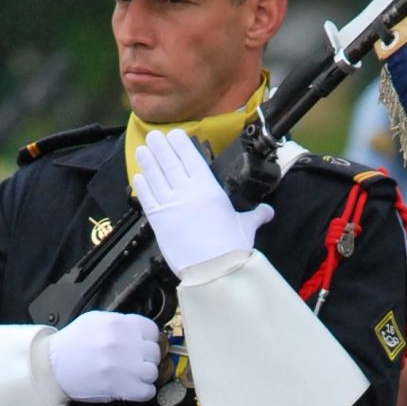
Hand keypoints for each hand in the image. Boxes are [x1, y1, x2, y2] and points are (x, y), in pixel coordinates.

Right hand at [47, 310, 161, 404]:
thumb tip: (141, 332)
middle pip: (154, 352)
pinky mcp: (119, 386)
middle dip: (146, 359)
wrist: (51, 366)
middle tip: (134, 363)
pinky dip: (142, 393)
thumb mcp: (95, 321)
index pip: (152, 330)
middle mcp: (122, 342)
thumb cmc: (72, 344)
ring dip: (144, 377)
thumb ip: (119, 323)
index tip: (141, 347)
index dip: (148, 340)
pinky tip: (131, 389)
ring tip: (131, 377)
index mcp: (117, 323)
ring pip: (152, 372)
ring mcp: (122, 365)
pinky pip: (147, 392)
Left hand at [133, 128, 273, 275]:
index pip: (191, 159)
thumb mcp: (246, 227)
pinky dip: (142, 187)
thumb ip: (255, 216)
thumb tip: (268, 212)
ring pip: (155, 177)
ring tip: (142, 150)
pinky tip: (138, 178)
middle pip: (170, 163)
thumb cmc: (232, 248)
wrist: (214, 270)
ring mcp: (171, 205)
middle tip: (154, 136)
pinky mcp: (159, 221)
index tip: (174, 135)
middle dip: (161, 148)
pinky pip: (147, 199)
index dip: (180, 145)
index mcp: (209, 188)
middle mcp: (188, 192)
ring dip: (148, 162)